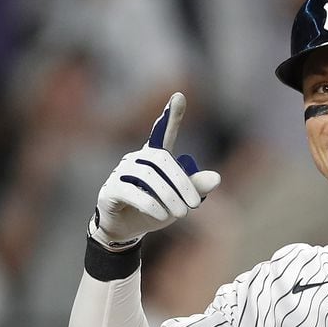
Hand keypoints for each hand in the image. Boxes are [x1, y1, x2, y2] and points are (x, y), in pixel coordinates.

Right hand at [89, 92, 220, 247]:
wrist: (126, 230)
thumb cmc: (154, 210)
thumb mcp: (179, 201)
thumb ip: (195, 188)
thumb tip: (217, 178)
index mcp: (154, 157)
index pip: (162, 133)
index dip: (171, 116)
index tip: (179, 96)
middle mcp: (136, 159)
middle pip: (161, 160)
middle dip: (181, 183)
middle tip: (194, 205)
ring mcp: (121, 173)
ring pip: (148, 177)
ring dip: (168, 196)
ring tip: (180, 214)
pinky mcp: (111, 190)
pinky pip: (131, 192)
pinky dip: (150, 204)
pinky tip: (162, 216)